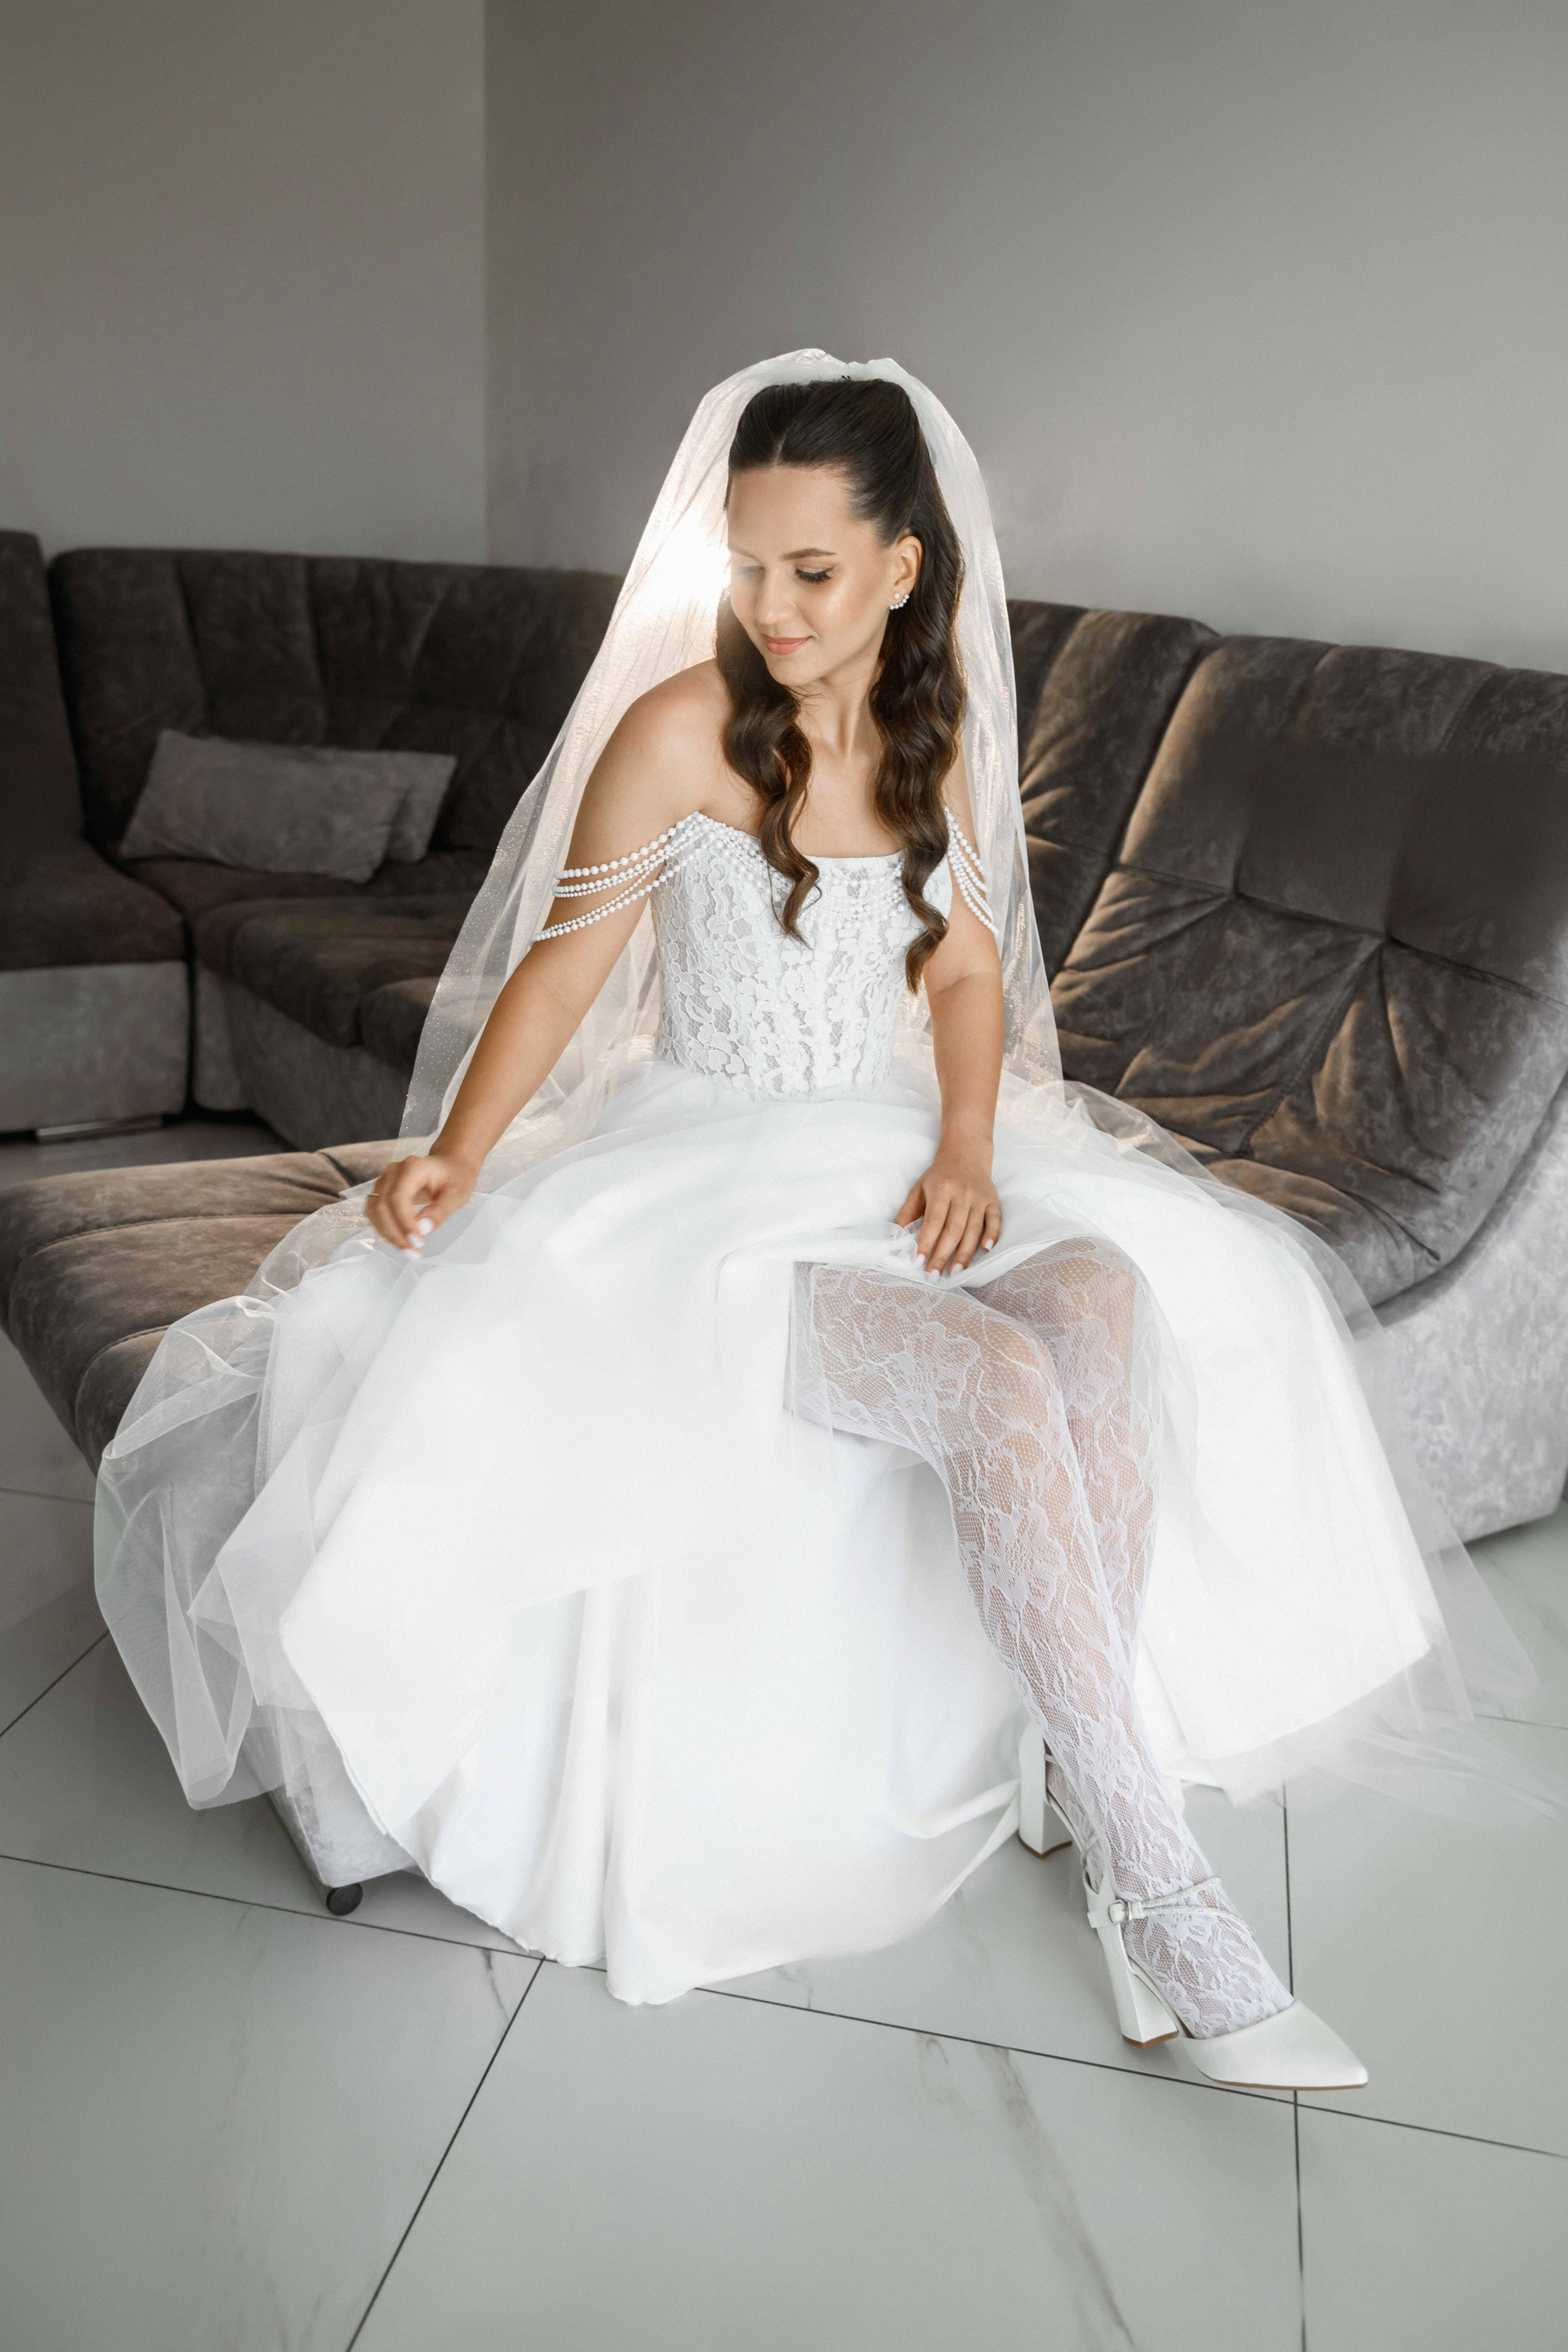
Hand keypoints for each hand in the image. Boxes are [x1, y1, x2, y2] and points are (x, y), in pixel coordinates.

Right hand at [364, 1152, 476, 1253]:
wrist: (450, 1165)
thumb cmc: (455, 1177)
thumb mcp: (457, 1195)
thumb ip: (440, 1212)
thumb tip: (422, 1230)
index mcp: (414, 1167)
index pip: (399, 1197)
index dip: (404, 1222)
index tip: (416, 1242)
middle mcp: (394, 1171)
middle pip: (383, 1205)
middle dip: (395, 1233)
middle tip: (412, 1252)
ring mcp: (385, 1180)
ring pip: (374, 1210)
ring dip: (387, 1233)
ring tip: (407, 1249)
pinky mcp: (382, 1191)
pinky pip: (375, 1212)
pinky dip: (384, 1228)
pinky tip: (400, 1239)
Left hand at [894, 1128, 1000, 1275]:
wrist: (966, 1153)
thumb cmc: (939, 1175)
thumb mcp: (919, 1188)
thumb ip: (907, 1212)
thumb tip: (895, 1236)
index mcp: (941, 1190)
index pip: (933, 1221)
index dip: (926, 1243)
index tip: (918, 1262)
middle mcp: (962, 1194)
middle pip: (953, 1230)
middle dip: (943, 1254)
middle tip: (934, 1275)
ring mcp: (979, 1198)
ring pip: (973, 1229)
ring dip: (964, 1253)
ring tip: (955, 1272)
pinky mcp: (992, 1200)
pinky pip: (995, 1220)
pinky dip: (992, 1235)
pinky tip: (985, 1250)